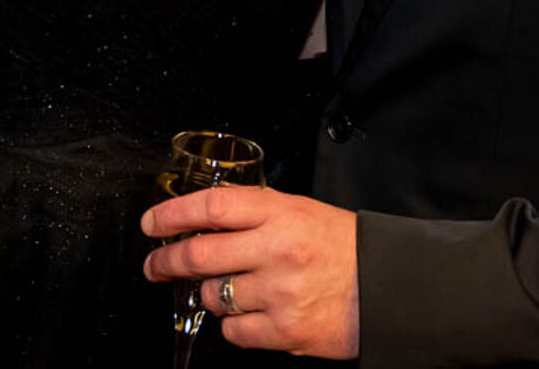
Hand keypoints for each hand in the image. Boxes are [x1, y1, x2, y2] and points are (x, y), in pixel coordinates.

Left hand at [141, 186, 358, 358]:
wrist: (386, 287)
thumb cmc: (344, 247)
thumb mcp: (302, 211)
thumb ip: (257, 213)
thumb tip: (205, 219)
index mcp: (281, 213)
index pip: (212, 206)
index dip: (173, 213)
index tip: (153, 222)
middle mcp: (277, 250)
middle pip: (199, 254)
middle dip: (166, 260)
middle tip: (156, 264)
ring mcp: (279, 292)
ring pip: (214, 296)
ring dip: (211, 294)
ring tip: (230, 289)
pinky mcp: (284, 330)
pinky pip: (234, 331)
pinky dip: (235, 325)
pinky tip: (252, 313)